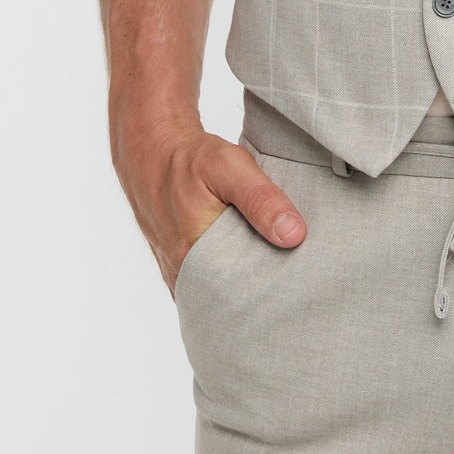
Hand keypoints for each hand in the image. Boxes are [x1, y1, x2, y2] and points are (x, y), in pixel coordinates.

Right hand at [115, 121, 307, 294]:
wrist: (152, 154)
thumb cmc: (191, 160)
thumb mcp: (229, 167)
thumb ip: (261, 200)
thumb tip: (294, 235)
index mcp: (195, 257)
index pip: (244, 294)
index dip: (274, 290)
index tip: (301, 282)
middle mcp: (184, 275)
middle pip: (233, 299)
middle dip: (262, 293)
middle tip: (294, 281)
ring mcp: (179, 276)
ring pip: (220, 295)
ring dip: (245, 287)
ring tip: (275, 276)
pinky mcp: (179, 270)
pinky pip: (208, 288)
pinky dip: (228, 281)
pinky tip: (249, 267)